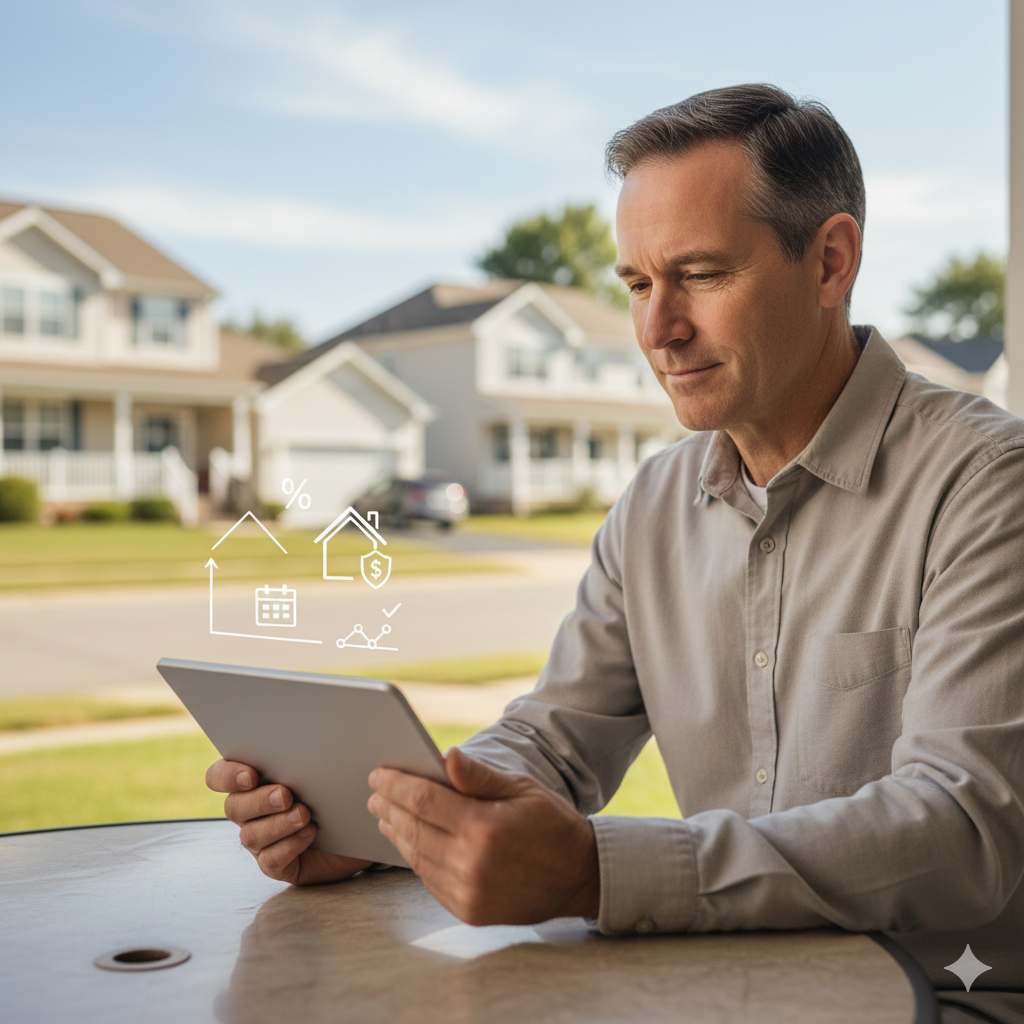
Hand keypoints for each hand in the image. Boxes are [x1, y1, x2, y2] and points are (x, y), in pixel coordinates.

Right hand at [206, 758, 372, 884]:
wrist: (358, 826)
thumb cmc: (335, 788)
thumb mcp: (322, 765)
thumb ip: (306, 750)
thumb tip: (312, 728)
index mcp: (252, 781)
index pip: (218, 776)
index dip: (226, 776)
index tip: (251, 775)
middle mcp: (249, 812)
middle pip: (233, 807)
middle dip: (259, 801)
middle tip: (286, 795)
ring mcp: (260, 840)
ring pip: (250, 836)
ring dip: (277, 824)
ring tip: (304, 815)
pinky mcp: (276, 864)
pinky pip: (270, 861)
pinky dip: (288, 847)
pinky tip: (309, 834)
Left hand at [367, 748, 599, 925]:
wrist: (580, 876)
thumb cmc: (551, 823)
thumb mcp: (521, 788)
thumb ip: (479, 776)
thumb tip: (445, 756)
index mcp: (484, 827)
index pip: (423, 800)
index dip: (395, 785)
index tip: (378, 774)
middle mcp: (471, 863)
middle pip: (413, 828)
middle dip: (388, 807)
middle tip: (374, 793)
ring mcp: (468, 891)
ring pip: (416, 857)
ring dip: (396, 833)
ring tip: (385, 816)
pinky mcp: (468, 911)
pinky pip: (430, 880)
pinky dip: (415, 858)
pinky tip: (409, 842)